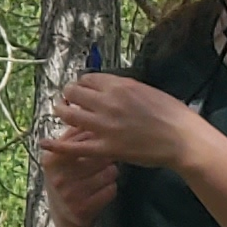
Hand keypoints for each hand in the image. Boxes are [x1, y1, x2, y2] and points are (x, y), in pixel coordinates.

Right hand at [39, 142, 120, 226]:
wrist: (65, 216)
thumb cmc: (66, 179)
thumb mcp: (60, 160)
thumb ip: (70, 139)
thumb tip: (84, 116)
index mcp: (51, 160)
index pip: (82, 141)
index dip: (96, 141)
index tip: (100, 144)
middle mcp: (58, 177)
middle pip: (99, 156)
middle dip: (106, 158)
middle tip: (105, 161)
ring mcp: (70, 194)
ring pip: (109, 172)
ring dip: (111, 173)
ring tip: (105, 175)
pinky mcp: (83, 208)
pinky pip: (111, 190)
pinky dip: (112, 188)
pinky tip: (104, 189)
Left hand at [46, 72, 208, 174]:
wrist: (183, 139)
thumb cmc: (174, 114)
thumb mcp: (148, 90)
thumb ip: (125, 88)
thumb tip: (110, 87)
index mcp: (120, 86)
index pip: (88, 78)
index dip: (83, 84)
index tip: (84, 89)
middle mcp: (107, 102)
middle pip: (74, 93)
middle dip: (70, 95)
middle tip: (71, 100)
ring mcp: (104, 126)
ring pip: (68, 114)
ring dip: (62, 111)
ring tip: (61, 112)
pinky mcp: (105, 148)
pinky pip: (74, 146)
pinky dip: (56, 144)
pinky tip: (43, 141)